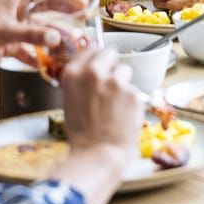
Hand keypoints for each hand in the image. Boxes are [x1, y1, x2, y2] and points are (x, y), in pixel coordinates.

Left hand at [0, 0, 84, 82]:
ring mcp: (14, 28)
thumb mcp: (5, 32)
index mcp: (16, 0)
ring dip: (55, 38)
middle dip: (66, 14)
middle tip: (85, 19)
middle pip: (48, 10)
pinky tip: (50, 63)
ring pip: (41, 31)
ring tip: (71, 45)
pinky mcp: (10, 45)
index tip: (84, 2)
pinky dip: (40, 55)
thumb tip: (56, 37)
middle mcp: (17, 12)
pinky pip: (31, 49)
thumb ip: (32, 34)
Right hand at [59, 44, 140, 158]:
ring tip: (116, 105)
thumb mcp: (70, 101)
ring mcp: (115, 81)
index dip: (96, 57)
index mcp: (74, 74)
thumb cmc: (82, 134)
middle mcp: (94, 72)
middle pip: (110, 53)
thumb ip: (80, 82)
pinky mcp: (133, 92)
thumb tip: (92, 69)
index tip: (100, 62)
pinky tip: (124, 114)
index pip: (89, 49)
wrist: (99, 153)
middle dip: (112, 65)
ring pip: (124, 71)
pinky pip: (134, 90)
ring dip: (123, 83)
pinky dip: (131, 100)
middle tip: (111, 82)